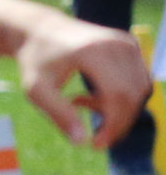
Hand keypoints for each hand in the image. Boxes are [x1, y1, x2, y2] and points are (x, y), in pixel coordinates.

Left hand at [18, 17, 153, 149]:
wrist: (41, 30)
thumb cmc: (36, 61)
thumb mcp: (35, 88)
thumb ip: (57, 114)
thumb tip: (82, 141)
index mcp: (93, 51)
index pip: (118, 95)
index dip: (113, 125)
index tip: (97, 144)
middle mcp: (116, 44)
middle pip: (133, 96)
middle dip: (118, 123)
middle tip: (95, 135)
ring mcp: (127, 44)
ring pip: (140, 91)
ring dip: (119, 110)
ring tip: (82, 103)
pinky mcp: (131, 46)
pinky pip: (138, 82)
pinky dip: (122, 97)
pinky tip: (93, 96)